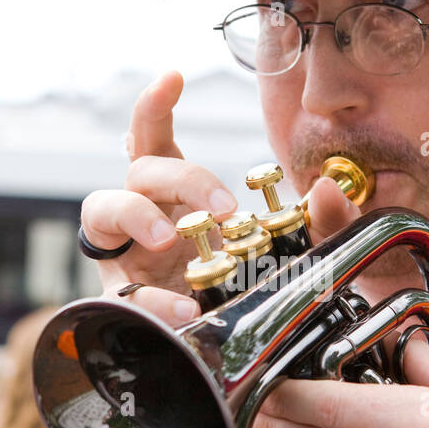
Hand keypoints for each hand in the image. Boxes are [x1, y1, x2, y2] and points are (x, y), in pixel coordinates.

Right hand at [79, 70, 360, 327]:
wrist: (226, 351)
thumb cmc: (245, 287)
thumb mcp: (291, 255)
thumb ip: (315, 225)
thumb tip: (327, 190)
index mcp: (174, 195)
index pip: (155, 139)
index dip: (157, 106)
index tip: (174, 76)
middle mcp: (141, 215)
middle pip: (141, 168)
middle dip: (182, 177)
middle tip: (224, 208)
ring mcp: (124, 255)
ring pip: (101, 208)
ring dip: (134, 214)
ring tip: (168, 238)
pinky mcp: (120, 300)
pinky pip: (120, 291)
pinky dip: (150, 299)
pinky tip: (183, 308)